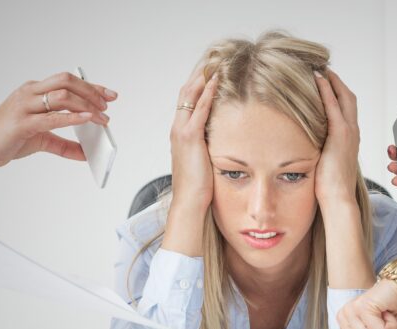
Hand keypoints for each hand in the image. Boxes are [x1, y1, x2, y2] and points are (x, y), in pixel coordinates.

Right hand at [0, 72, 117, 167]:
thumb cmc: (7, 137)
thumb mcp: (41, 139)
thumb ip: (64, 146)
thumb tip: (85, 155)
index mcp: (34, 91)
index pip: (68, 81)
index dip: (92, 86)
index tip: (110, 94)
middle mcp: (30, 94)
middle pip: (67, 81)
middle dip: (91, 92)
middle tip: (107, 106)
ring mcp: (25, 106)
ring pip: (62, 96)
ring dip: (86, 105)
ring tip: (101, 118)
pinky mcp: (23, 123)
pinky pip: (52, 117)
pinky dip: (73, 118)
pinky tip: (87, 119)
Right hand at [168, 67, 217, 209]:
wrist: (189, 201)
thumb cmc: (197, 186)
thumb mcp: (202, 161)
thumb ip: (206, 147)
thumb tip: (219, 141)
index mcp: (179, 134)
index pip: (186, 101)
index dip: (197, 84)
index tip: (209, 71)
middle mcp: (177, 129)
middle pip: (186, 92)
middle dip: (199, 74)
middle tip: (213, 60)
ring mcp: (181, 131)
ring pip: (190, 96)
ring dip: (203, 78)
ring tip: (216, 63)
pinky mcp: (189, 137)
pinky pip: (200, 109)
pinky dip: (208, 93)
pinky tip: (217, 82)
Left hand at [313, 69, 359, 206]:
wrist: (338, 198)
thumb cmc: (328, 187)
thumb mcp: (324, 162)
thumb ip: (320, 150)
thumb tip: (305, 147)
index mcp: (350, 139)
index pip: (346, 109)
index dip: (338, 94)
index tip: (326, 83)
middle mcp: (353, 132)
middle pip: (348, 98)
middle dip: (336, 82)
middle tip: (323, 69)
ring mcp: (349, 132)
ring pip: (343, 97)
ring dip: (332, 81)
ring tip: (319, 69)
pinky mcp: (340, 134)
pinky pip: (334, 106)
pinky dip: (326, 90)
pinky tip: (317, 79)